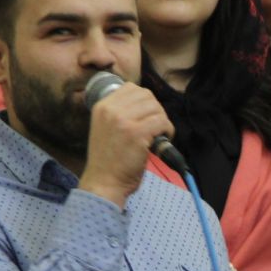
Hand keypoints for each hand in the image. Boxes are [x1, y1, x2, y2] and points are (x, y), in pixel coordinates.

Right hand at [78, 81, 174, 208]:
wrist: (104, 182)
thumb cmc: (108, 159)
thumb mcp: (105, 127)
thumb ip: (119, 113)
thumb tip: (146, 103)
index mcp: (102, 106)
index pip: (131, 88)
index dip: (145, 101)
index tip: (147, 116)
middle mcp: (111, 109)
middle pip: (146, 95)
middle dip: (156, 110)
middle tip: (155, 126)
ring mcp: (123, 120)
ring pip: (156, 108)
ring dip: (163, 120)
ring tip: (159, 134)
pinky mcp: (137, 133)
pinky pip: (162, 122)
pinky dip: (168, 131)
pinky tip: (162, 140)